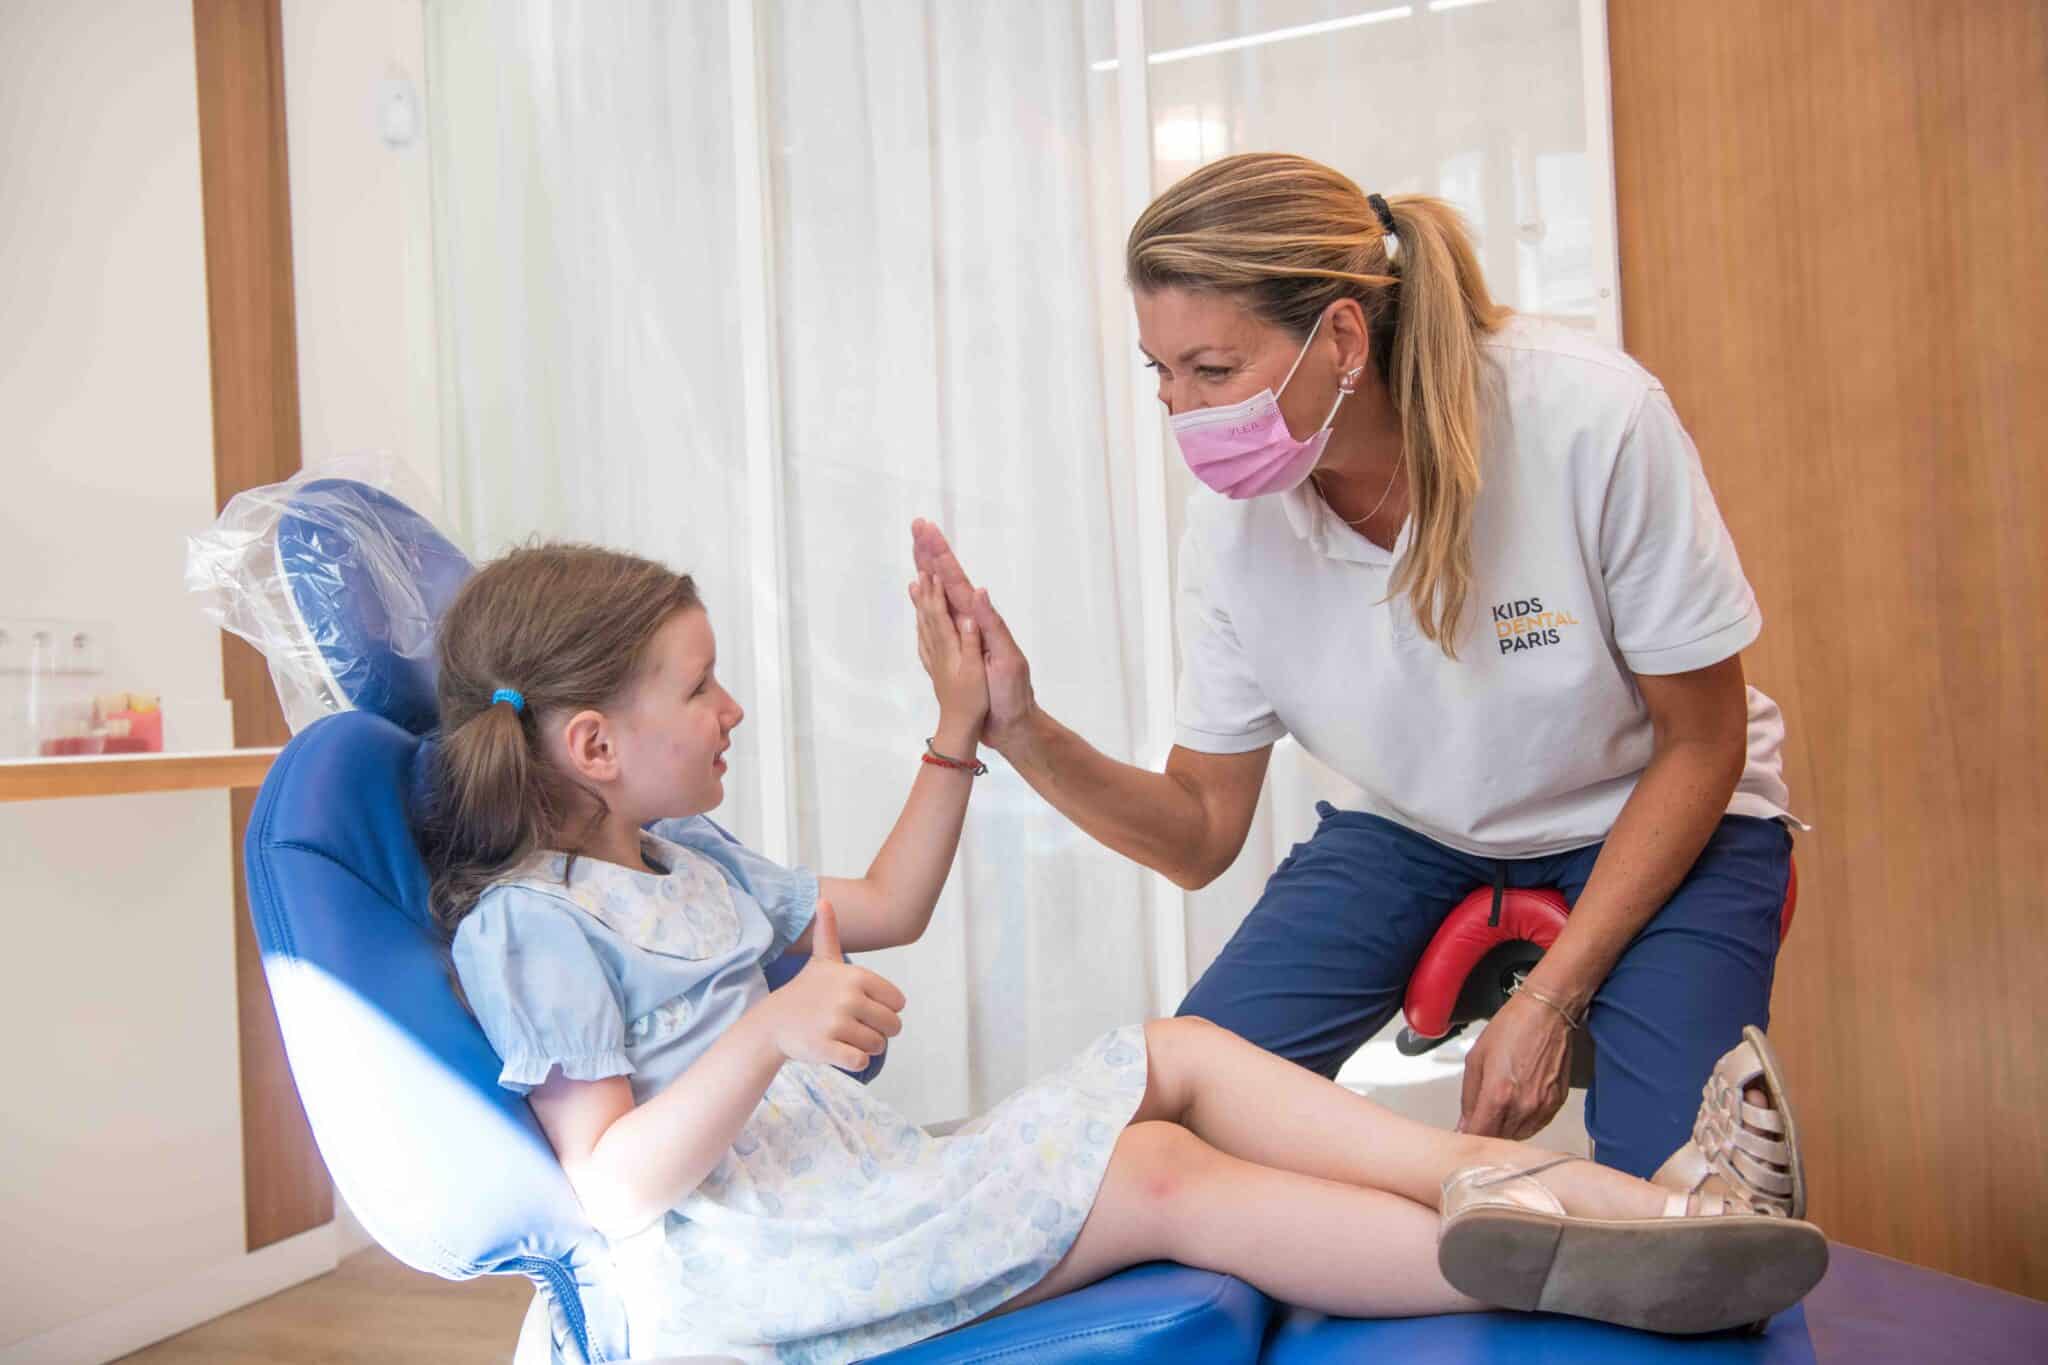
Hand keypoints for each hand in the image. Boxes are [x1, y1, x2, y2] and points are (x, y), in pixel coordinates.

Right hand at [758, 900, 905, 1070]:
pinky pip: (861, 1062)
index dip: (884, 1010)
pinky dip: (854, 1061)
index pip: (898, 1003)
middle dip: (878, 1032)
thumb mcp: (820, 961)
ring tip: (841, 1037)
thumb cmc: (804, 993)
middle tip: (852, 1027)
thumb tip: (823, 900)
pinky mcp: (827, 1048)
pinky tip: (837, 1050)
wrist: (772, 1023)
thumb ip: (828, 932)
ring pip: (877, 1046)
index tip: (862, 1008)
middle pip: (892, 1026)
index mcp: (856, 977)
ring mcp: (837, 1023)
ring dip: (864, 1047)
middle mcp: (849, 997)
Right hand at [909, 519, 1037, 754]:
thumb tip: (977, 590)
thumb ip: (991, 626)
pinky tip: (917, 592)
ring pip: (939, 595)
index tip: (926, 529)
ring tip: (915, 550)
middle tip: (917, 525)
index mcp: (980, 620)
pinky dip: (924, 602)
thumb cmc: (1012, 694)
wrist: (1013, 724)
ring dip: (927, 571)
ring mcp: (963, 634)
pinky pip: (934, 620)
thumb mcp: (1006, 659)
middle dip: (932, 552)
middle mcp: (970, 622)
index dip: (940, 554)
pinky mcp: (957, 649)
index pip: (957, 580)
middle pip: (947, 580)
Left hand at [910, 571, 985, 731]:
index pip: (939, 612)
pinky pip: (924, 639)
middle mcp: (937, 649)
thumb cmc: (972, 701)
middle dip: (924, 589)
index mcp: (949, 647)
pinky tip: (921, 620)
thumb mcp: (976, 671)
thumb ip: (971, 641)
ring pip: (923, 623)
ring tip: (915, 584)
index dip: (935, 590)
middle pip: (926, 613)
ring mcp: (934, 658)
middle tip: (919, 567)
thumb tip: (968, 614)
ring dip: (920, 602)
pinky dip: (922, 623)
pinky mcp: (935, 666)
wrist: (958, 726)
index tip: (933, 568)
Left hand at [1457, 992, 1574, 1140]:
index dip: (1467, 1137)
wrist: (1546, 1013)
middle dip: (1485, 1132)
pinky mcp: (1556, 1104)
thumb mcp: (1476, 1058)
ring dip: (1504, 1129)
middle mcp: (1523, 1106)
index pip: (1479, 1135)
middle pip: (1499, 1139)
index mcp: (1498, 1095)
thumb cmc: (1512, 1028)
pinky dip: (1523, 1122)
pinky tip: (1516, 1106)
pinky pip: (1536, 1126)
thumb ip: (1469, 1096)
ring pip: (1518, 1136)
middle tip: (1479, 1119)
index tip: (1462, 1135)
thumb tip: (1464, 1123)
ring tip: (1499, 1108)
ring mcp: (1542, 1107)